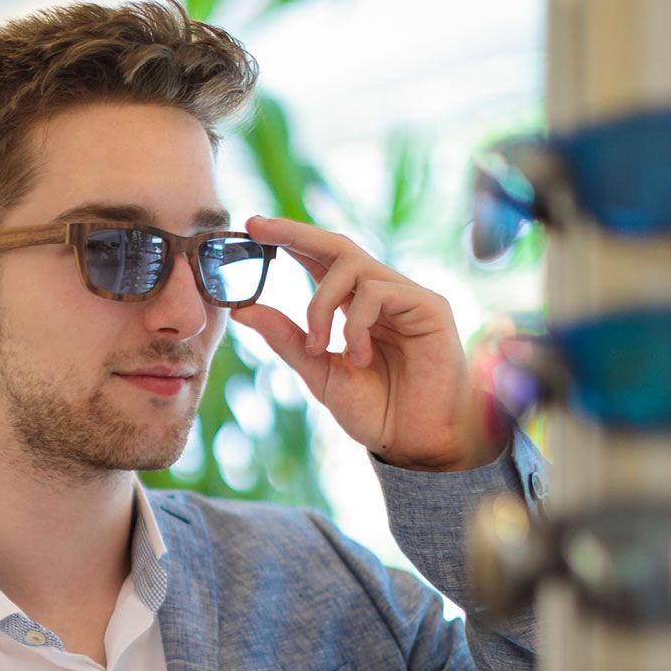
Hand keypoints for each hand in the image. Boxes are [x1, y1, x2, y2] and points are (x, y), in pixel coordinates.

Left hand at [231, 216, 505, 471]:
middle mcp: (381, 295)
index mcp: (353, 308)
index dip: (289, 240)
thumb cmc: (376, 410)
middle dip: (295, 233)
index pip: (320, 260)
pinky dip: (356, 323)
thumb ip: (287, 339)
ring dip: (322, 305)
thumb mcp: (319, 373)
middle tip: (259, 229)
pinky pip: (378, 292)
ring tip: (321, 348)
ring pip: (353, 267)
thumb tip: (242, 310)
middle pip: (338, 245)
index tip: (251, 228)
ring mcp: (406, 298)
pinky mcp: (429, 307)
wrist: (414, 442)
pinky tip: (360, 357)